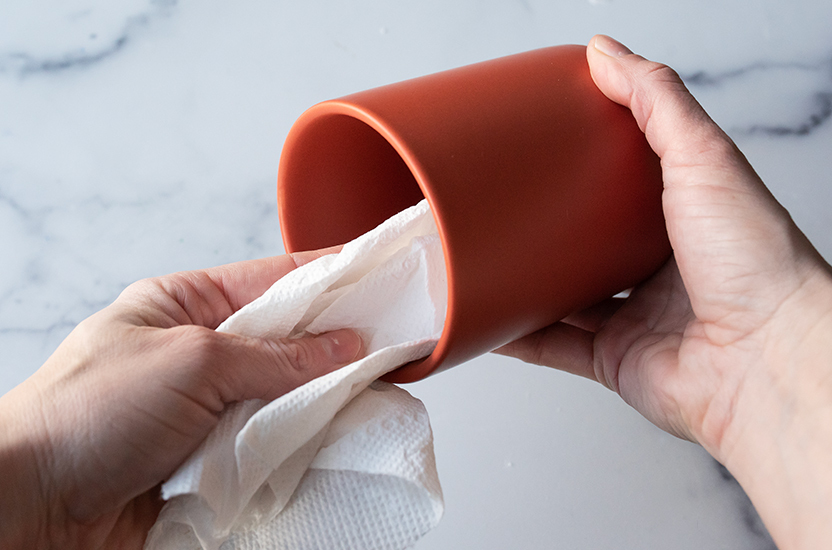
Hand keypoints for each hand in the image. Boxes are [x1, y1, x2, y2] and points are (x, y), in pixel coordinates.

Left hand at [0, 249, 362, 549]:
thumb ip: (275, 356)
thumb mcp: (192, 361)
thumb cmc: (86, 414)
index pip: (274, 278)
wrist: (32, 509)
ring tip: (374, 389)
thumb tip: (344, 346)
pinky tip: (335, 436)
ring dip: (323, 398)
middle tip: (392, 340)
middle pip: (288, 340)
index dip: (330, 274)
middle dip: (336, 343)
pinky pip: (274, 442)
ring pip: (287, 394)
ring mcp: (211, 407)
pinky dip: (303, 442)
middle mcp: (202, 352)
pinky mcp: (216, 458)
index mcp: (186, 304)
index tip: (379, 271)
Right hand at [498, 35, 831, 548]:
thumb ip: (656, 100)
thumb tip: (606, 52)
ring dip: (528, 282)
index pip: (628, 184)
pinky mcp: (614, 360)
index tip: (547, 143)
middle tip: (510, 203)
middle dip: (550, 227)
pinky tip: (490, 320)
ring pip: (566, 297)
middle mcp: (662, 269)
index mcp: (688, 218)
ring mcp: (636, 316)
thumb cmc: (757, 266)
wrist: (766, 360)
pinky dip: (518, 337)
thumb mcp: (704, 157)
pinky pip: (554, 348)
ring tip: (488, 258)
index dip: (588, 164)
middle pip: (590, 243)